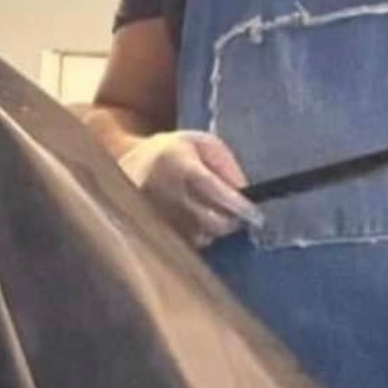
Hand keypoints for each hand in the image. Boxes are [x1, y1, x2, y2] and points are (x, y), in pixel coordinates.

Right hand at [119, 130, 262, 248]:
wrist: (130, 165)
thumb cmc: (174, 152)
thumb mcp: (203, 144)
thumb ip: (227, 165)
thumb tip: (246, 192)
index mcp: (175, 162)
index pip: (212, 189)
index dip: (238, 206)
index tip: (257, 216)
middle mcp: (163, 190)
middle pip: (210, 220)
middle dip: (231, 221)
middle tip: (238, 214)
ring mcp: (155, 213)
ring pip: (201, 236)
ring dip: (214, 229)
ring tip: (210, 211)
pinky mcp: (152, 231)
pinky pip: (188, 244)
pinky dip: (199, 235)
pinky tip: (194, 219)